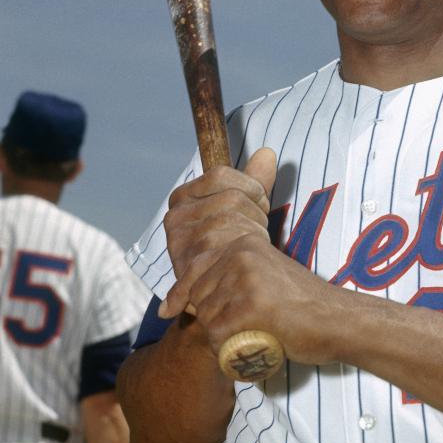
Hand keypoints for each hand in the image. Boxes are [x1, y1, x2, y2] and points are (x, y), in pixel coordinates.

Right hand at [159, 147, 276, 318]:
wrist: (221, 289)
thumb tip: (267, 153)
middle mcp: (176, 217)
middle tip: (256, 229)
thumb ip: (253, 180)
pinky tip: (246, 255)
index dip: (248, 187)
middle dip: (255, 212)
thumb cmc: (230, 243)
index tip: (258, 202)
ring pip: (234, 219)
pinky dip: (246, 248)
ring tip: (251, 243)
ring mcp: (182, 241)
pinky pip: (230, 243)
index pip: (220, 175)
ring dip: (254, 232)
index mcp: (182, 198)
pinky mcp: (191, 265)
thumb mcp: (241, 207)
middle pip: (231, 197)